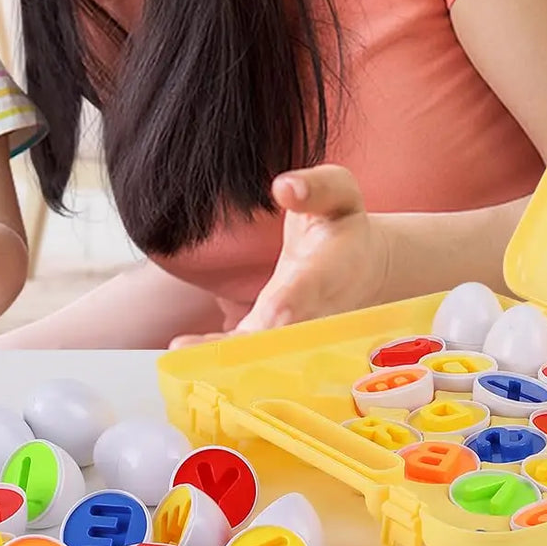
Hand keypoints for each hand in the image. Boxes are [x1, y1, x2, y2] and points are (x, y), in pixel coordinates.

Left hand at [169, 164, 391, 347]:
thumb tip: (284, 187)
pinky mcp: (278, 338)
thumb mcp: (339, 193)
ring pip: (267, 354)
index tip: (276, 315)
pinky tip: (184, 357)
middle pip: (287, 336)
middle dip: (255, 345)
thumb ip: (316, 187)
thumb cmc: (342, 225)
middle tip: (209, 347)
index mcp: (332, 268)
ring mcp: (298, 333)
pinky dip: (220, 358)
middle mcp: (317, 311)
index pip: (312, 286)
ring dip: (228, 357)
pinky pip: (250, 354)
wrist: (363, 269)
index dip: (295, 302)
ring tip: (184, 352)